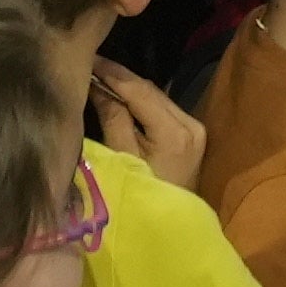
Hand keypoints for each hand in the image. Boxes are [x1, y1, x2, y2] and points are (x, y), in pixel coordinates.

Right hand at [91, 56, 210, 189]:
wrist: (169, 228)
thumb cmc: (141, 198)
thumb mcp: (121, 158)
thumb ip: (112, 118)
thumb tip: (98, 85)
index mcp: (175, 131)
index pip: (140, 91)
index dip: (113, 73)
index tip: (90, 58)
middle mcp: (191, 123)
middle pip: (151, 91)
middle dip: (120, 78)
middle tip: (91, 65)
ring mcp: (195, 128)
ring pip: (157, 97)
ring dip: (130, 88)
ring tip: (101, 76)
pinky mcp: (193, 135)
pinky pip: (162, 109)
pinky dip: (141, 101)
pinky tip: (121, 95)